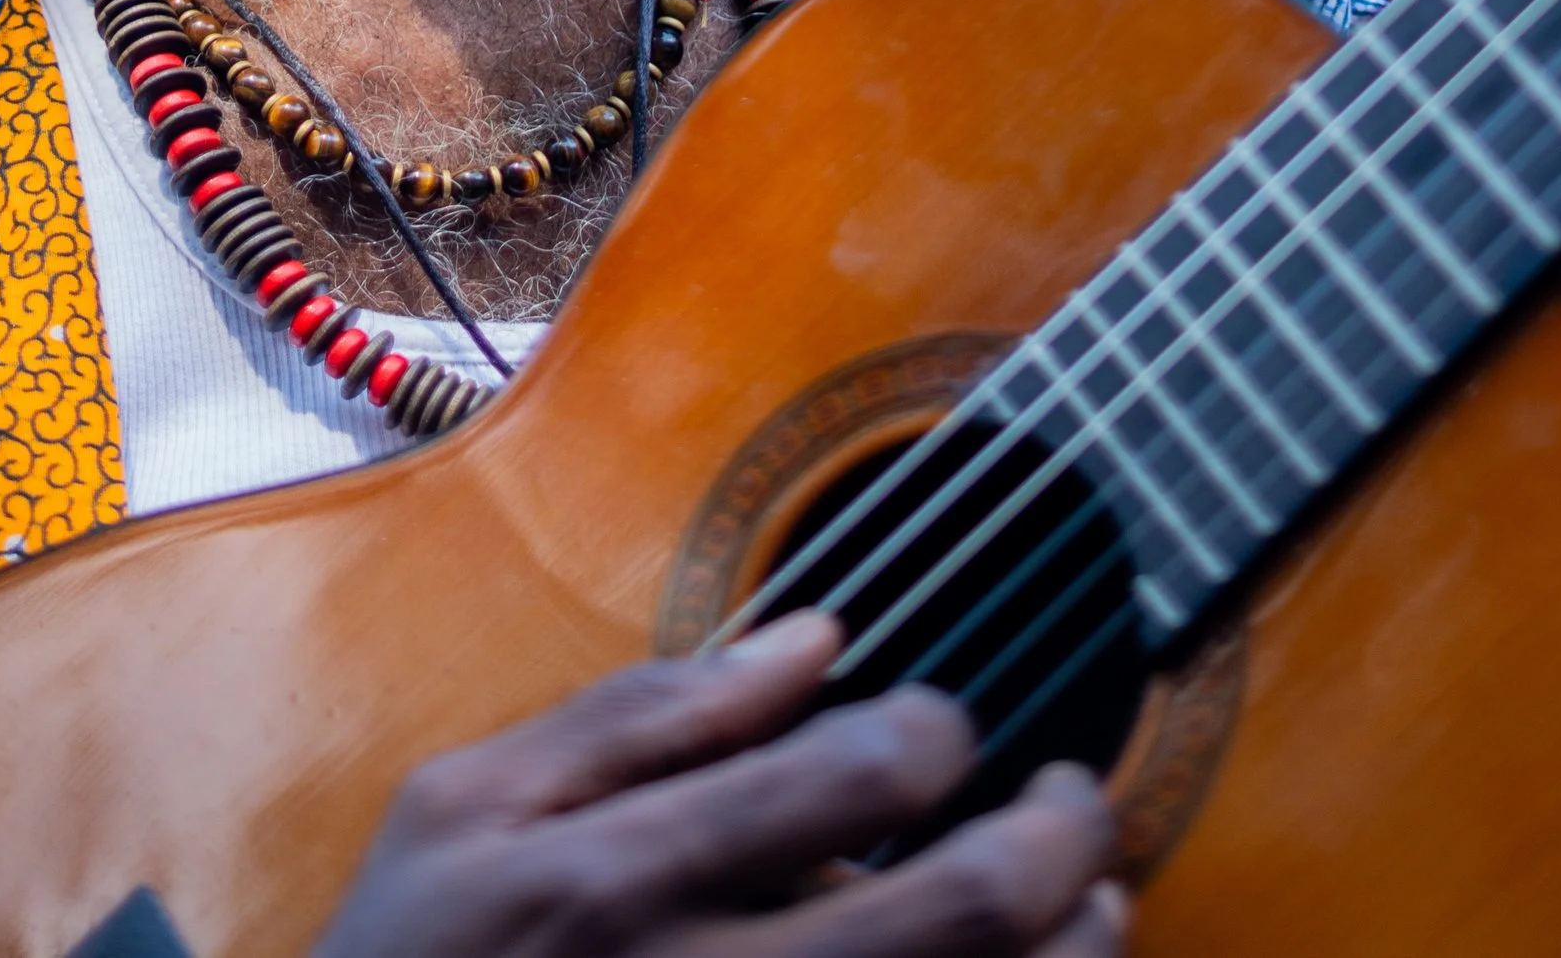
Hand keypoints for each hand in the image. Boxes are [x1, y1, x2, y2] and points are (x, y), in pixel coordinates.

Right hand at [311, 610, 1123, 957]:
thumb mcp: (465, 803)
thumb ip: (639, 713)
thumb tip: (812, 635)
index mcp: (615, 876)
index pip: (843, 779)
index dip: (937, 732)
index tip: (951, 722)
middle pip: (952, 918)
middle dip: (1053, 842)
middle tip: (1076, 804)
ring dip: (1071, 954)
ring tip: (1095, 902)